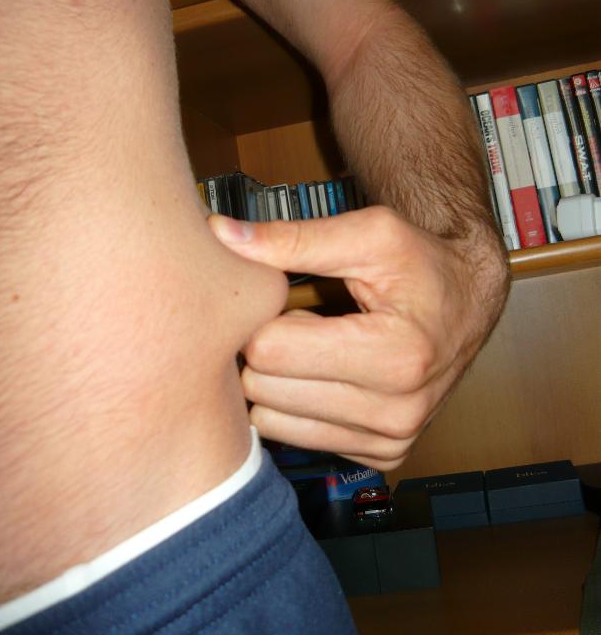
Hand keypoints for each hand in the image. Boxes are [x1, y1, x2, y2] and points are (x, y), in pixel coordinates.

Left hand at [209, 206, 507, 471]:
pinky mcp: (383, 455)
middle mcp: (398, 412)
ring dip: (276, 380)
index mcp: (397, 356)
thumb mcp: (369, 234)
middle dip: (265, 349)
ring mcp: (391, 440)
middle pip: (266, 389)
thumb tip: (220, 233)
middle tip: (290, 321)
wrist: (468, 301)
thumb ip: (293, 238)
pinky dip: (296, 405)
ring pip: (272, 421)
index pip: (272, 349)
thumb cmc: (421, 262)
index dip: (263, 316)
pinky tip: (319, 374)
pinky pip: (296, 438)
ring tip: (304, 346)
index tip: (280, 299)